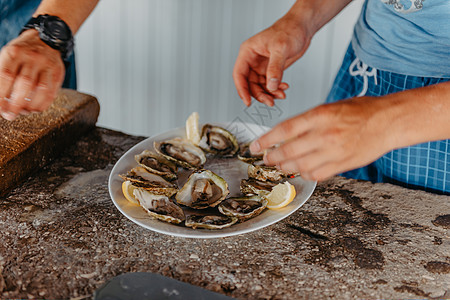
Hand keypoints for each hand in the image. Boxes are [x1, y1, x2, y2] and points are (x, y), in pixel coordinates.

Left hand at [0, 29, 64, 120]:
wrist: (45, 40)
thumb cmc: (22, 53)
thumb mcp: (8, 56)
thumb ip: (3, 76)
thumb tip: (1, 101)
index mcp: (14, 53)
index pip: (6, 76)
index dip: (1, 95)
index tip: (0, 108)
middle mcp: (31, 57)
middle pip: (24, 84)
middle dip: (16, 104)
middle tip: (10, 115)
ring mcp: (46, 65)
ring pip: (41, 89)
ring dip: (31, 105)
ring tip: (24, 112)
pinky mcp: (57, 73)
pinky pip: (52, 92)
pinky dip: (43, 104)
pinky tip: (36, 109)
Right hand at [233, 16, 310, 106]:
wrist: (302, 28)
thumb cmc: (289, 30)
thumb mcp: (281, 49)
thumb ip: (275, 68)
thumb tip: (271, 86)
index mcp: (248, 52)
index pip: (239, 74)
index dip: (242, 89)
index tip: (248, 102)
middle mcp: (252, 60)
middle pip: (249, 84)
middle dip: (260, 94)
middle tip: (270, 102)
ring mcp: (261, 66)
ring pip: (260, 86)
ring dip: (269, 93)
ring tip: (280, 95)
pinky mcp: (271, 70)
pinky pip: (269, 84)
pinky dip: (276, 89)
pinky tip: (284, 88)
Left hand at [250, 97, 392, 180]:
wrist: (388, 121)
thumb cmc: (360, 111)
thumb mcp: (329, 108)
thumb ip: (307, 122)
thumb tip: (285, 136)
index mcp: (320, 115)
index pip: (284, 130)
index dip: (265, 140)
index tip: (254, 146)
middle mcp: (325, 134)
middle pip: (288, 151)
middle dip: (272, 157)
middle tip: (265, 159)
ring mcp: (334, 152)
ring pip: (299, 166)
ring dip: (285, 167)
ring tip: (280, 164)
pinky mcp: (342, 165)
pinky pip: (316, 174)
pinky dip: (305, 173)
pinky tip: (302, 169)